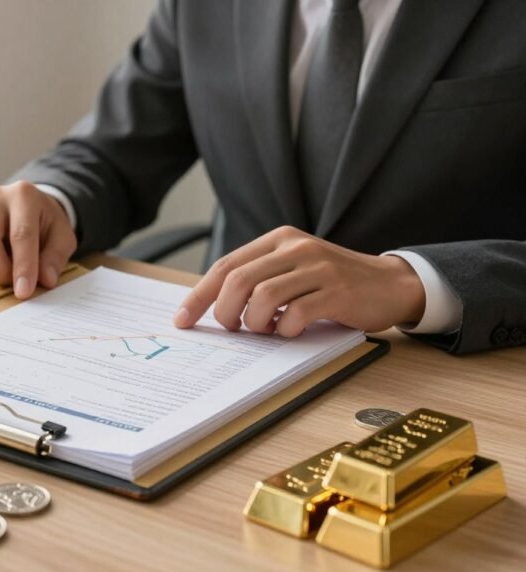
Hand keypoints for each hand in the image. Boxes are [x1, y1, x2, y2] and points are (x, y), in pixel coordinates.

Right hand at [0, 181, 76, 298]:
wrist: (28, 209)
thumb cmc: (45, 224)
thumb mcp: (63, 237)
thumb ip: (56, 258)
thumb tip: (45, 279)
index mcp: (24, 195)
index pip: (20, 234)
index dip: (22, 266)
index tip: (24, 292)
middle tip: (14, 282)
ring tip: (5, 267)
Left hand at [173, 226, 425, 335]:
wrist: (391, 284)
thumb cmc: (332, 284)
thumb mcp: (292, 269)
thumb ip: (259, 278)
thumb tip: (212, 307)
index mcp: (278, 239)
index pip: (226, 266)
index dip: (199, 295)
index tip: (182, 320)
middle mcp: (295, 247)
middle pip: (238, 280)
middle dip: (225, 312)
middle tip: (233, 329)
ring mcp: (318, 267)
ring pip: (262, 297)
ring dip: (256, 323)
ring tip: (267, 329)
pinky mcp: (338, 291)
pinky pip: (296, 314)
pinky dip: (286, 330)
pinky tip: (292, 330)